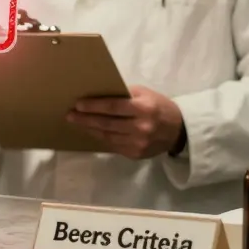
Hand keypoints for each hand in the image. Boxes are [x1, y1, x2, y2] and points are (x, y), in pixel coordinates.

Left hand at [67, 85, 183, 159]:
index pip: (113, 107)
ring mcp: (138, 143)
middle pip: (106, 124)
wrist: (178, 130)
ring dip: (90, 129)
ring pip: (107, 136)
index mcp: (144, 109)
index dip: (94, 106)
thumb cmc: (158, 106)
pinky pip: (113, 145)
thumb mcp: (145, 94)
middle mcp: (141, 127)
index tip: (78, 104)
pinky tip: (92, 131)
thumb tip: (97, 94)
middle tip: (70, 115)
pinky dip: (101, 138)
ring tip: (77, 122)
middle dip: (85, 119)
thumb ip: (123, 94)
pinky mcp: (136, 154)